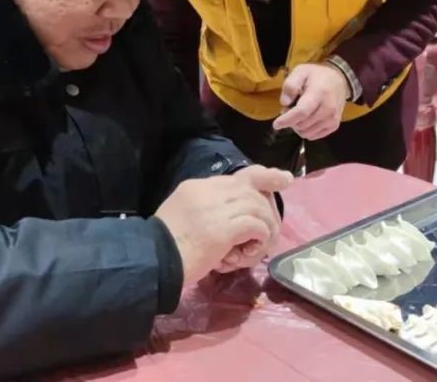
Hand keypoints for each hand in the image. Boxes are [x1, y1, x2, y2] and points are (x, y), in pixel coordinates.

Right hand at [155, 167, 292, 287]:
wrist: (153, 260)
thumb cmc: (164, 244)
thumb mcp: (182, 214)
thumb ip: (204, 207)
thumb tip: (229, 214)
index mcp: (196, 186)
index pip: (237, 177)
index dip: (264, 177)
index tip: (283, 179)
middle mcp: (208, 191)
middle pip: (251, 187)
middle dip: (267, 206)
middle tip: (272, 226)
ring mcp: (215, 208)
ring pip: (257, 206)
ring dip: (264, 226)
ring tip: (259, 244)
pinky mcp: (223, 229)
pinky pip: (255, 225)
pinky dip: (260, 237)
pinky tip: (253, 249)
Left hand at [272, 63, 350, 140]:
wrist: (338, 80)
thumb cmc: (316, 76)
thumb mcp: (300, 71)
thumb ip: (290, 85)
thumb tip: (285, 103)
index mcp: (319, 93)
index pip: (302, 112)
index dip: (287, 120)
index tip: (276, 124)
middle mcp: (328, 109)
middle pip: (302, 124)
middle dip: (290, 120)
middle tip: (289, 109)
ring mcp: (332, 119)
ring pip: (307, 133)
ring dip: (297, 126)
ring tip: (298, 113)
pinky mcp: (334, 126)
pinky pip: (314, 136)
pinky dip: (306, 130)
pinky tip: (305, 119)